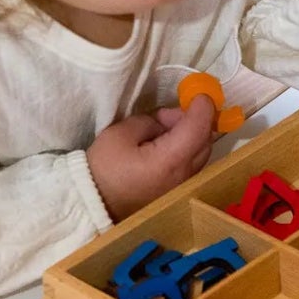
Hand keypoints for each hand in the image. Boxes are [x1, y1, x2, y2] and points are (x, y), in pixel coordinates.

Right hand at [87, 96, 218, 219]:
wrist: (94, 205)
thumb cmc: (103, 168)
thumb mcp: (121, 134)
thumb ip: (150, 122)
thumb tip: (166, 123)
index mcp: (169, 161)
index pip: (198, 129)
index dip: (202, 108)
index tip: (199, 93)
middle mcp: (183, 176)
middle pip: (204, 141)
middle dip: (193, 120)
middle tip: (167, 115)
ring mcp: (181, 186)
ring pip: (201, 153)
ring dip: (191, 135)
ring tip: (163, 129)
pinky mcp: (176, 192)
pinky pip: (192, 164)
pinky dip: (187, 148)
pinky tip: (166, 144)